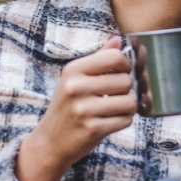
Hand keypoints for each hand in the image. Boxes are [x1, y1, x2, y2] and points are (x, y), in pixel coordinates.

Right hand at [16, 35, 139, 180]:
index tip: (121, 72)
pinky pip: (126, 120)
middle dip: (127, 89)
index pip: (114, 57)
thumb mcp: (75, 79)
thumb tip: (117, 39)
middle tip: (116, 95)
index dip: (126, 65)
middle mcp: (76, 88)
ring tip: (116, 108)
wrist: (51, 142)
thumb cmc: (67, 106)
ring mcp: (84, 110)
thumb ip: (98, 58)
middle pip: (126, 80)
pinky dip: (124, 120)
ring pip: (130, 101)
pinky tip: (111, 120)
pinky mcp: (93, 129)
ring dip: (128, 106)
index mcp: (73, 70)